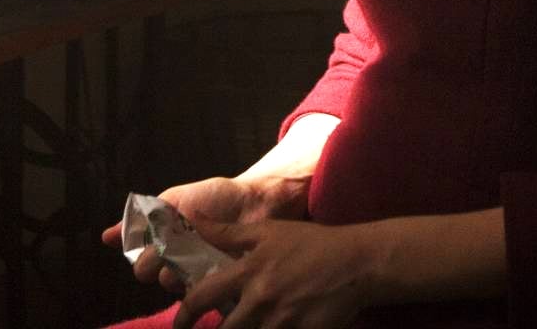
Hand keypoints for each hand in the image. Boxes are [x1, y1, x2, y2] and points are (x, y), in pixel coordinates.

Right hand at [101, 176, 300, 294]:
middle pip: (159, 278)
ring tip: (199, 253)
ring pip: (182, 286)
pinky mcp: (224, 282)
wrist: (253, 199)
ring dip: (186, 270)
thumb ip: (141, 218)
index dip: (145, 258)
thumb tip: (104, 237)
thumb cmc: (212, 198)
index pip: (141, 266)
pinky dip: (211, 281)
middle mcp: (179, 266)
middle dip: (163, 265)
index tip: (154, 244)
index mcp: (163, 248)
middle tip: (174, 250)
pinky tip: (216, 262)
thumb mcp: (172, 202)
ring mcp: (201, 275)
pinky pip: (209, 293)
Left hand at [172, 218, 376, 328]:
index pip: (202, 297)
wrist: (356, 264)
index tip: (180, 323)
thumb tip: (193, 219)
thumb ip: (226, 232)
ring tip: (252, 323)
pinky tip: (279, 325)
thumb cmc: (310, 244)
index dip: (184, 314)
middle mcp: (261, 300)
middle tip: (219, 327)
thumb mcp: (268, 232)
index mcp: (249, 272)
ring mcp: (283, 321)